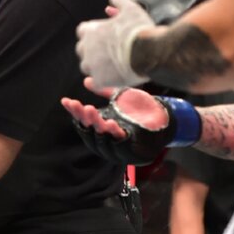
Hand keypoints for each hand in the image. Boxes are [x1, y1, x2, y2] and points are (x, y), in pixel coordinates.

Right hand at [62, 78, 199, 165]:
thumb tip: (87, 81)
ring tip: (93, 112)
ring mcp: (120, 148)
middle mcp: (109, 139)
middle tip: (81, 105)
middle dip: (85, 119)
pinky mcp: (133, 152)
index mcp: (103, 127)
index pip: (84, 122)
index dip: (74, 113)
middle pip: (90, 132)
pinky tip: (111, 124)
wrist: (166, 117)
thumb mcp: (120, 97)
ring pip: (103, 141)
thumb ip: (104, 91)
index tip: (66, 101)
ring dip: (97, 127)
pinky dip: (114, 135)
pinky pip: (120, 145)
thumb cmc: (143, 108)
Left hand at [76, 0, 154, 87]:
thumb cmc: (138, 29)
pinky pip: (96, 82)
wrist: (148, 51)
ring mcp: (92, 65)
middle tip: (109, 53)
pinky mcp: (100, 80)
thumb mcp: (129, 8)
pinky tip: (114, 78)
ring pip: (87, 67)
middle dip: (92, 51)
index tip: (103, 37)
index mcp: (90, 31)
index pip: (83, 32)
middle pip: (82, 50)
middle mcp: (86, 48)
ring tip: (112, 66)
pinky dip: (103, 80)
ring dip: (96, 66)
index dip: (93, 34)